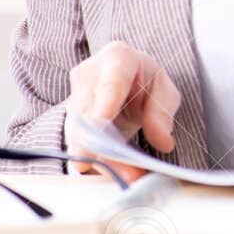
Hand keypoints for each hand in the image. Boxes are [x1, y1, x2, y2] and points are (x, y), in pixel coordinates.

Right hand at [62, 40, 181, 182]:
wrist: (125, 80)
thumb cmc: (145, 81)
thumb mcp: (164, 91)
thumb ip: (162, 113)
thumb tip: (162, 141)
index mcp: (117, 58)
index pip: (111, 83)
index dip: (105, 105)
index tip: (101, 126)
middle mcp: (88, 75)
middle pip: (90, 112)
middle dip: (105, 145)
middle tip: (128, 171)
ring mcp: (74, 97)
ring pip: (80, 133)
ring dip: (102, 159)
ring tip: (128, 176)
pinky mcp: (70, 120)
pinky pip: (78, 144)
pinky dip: (97, 161)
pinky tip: (112, 174)